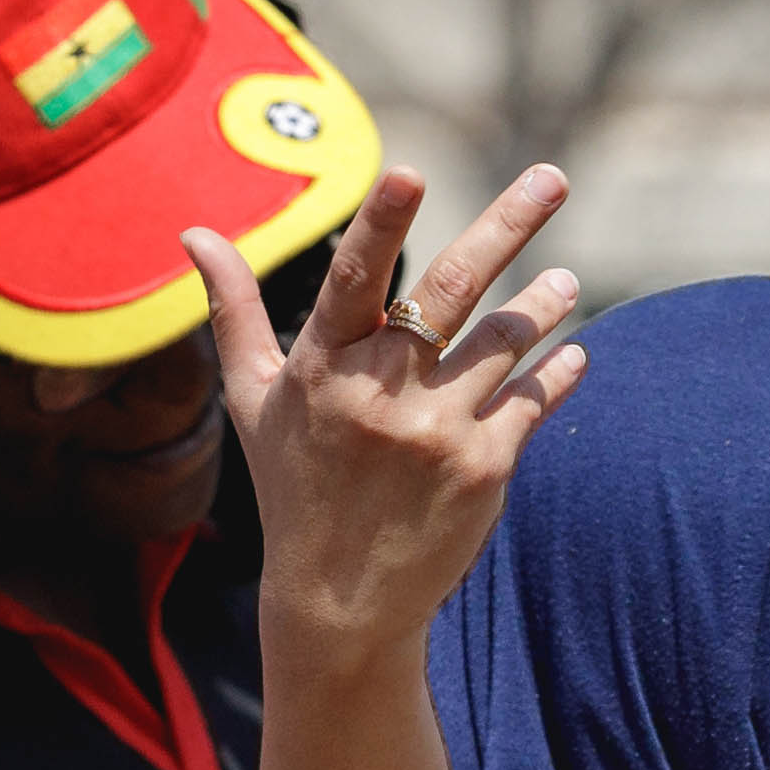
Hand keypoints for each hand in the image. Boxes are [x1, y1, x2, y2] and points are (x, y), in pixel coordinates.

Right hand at [193, 163, 588, 673]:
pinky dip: (558, 373)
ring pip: (506, 343)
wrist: (342, 598)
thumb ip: (234, 311)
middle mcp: (380, 393)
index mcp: (322, 366)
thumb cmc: (294, 486)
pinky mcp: (485, 470)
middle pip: (453, 292)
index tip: (410, 171)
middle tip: (553, 177)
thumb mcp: (254, 399)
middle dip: (507, 226)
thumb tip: (194, 233)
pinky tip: (574, 352)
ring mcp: (438, 432)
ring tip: (566, 284)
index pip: (354, 279)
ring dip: (543, 305)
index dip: (381, 224)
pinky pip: (533, 402)